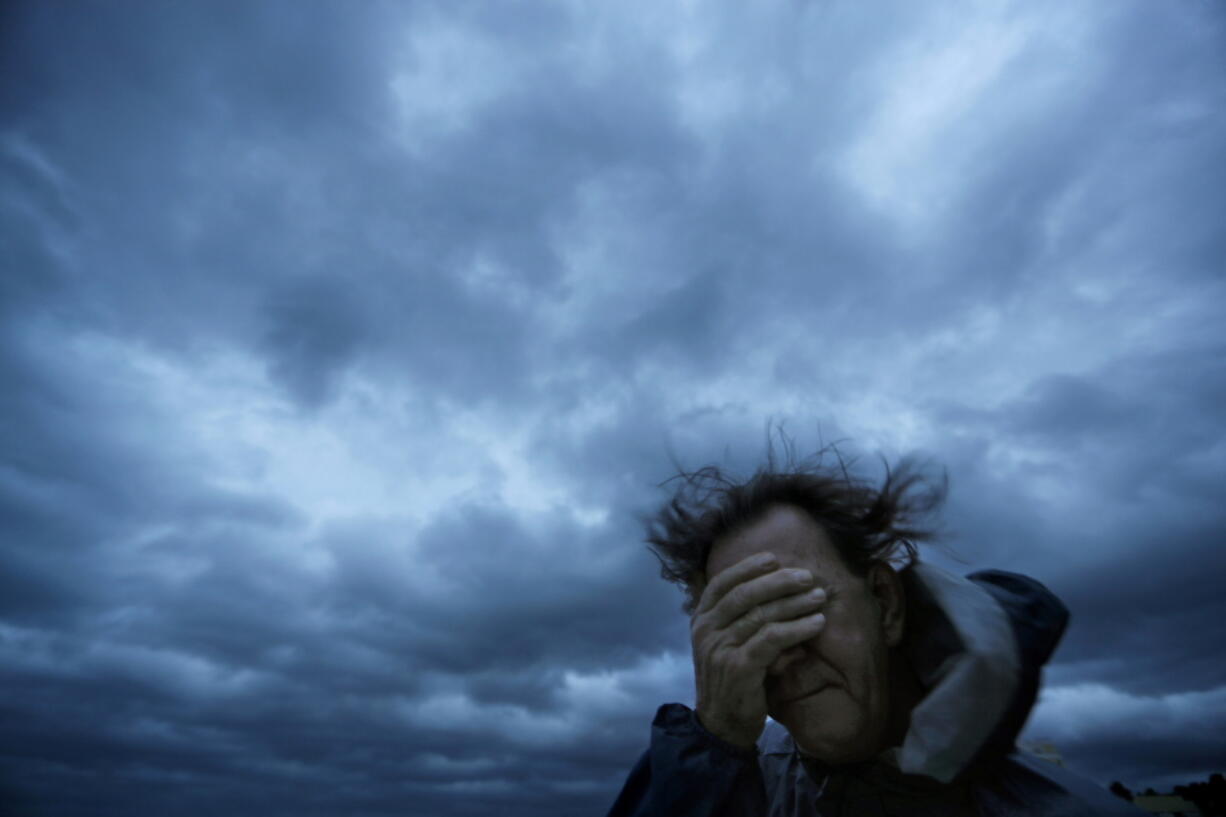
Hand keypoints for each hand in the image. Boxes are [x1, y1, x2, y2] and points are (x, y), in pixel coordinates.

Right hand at [690, 553, 827, 748]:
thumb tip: (771, 588)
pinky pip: (771, 639)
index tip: (773, 559)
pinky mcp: (738, 667)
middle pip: (744, 594)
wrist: (721, 725)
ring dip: (794, 603)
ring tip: (818, 597)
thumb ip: (738, 618)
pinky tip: (816, 623)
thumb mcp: (725, 643)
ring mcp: (720, 649)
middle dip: (778, 582)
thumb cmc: (730, 680)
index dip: (747, 567)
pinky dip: (796, 628)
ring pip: (760, 615)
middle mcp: (706, 630)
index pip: (721, 583)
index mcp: (701, 620)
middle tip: (807, 577)